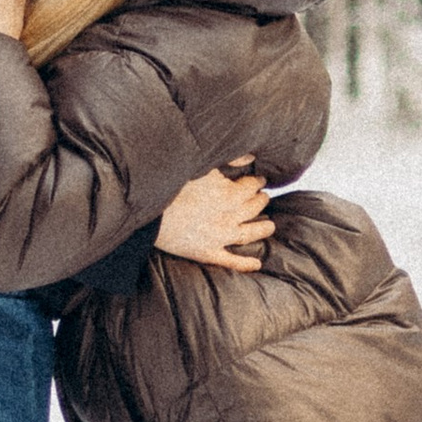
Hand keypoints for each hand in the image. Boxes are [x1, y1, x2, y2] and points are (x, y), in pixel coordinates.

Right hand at [156, 162, 272, 272]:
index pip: (251, 187)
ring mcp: (220, 237)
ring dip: (262, 229)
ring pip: (249, 234)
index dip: (257, 183)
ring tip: (270, 226)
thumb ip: (230, 159)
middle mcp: (230, 216)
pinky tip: (257, 264)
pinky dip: (245, 263)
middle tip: (263, 198)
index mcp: (229, 194)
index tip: (259, 181)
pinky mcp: (207, 253)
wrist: (150, 213)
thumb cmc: (173, 185)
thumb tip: (251, 157)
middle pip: (253, 208)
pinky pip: (231, 260)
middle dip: (260, 201)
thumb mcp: (203, 165)